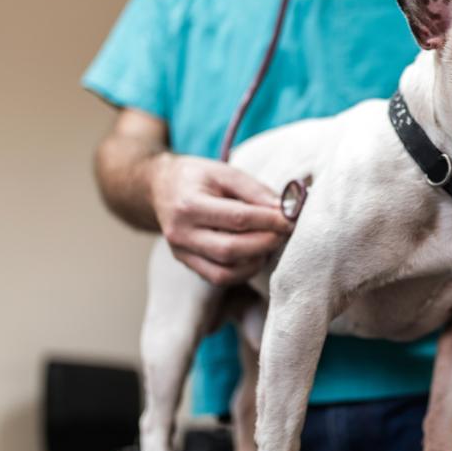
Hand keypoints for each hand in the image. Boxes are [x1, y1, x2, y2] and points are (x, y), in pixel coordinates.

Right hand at [150, 154, 292, 284]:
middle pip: (231, 250)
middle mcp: (181, 233)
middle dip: (266, 243)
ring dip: (257, 260)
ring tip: (271, 241)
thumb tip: (286, 210)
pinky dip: (244, 270)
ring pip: (226, 272)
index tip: (291, 218)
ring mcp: (182, 253)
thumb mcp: (225, 172)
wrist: (160, 188)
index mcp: (189, 205)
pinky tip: (256, 253)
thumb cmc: (196, 177)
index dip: (270, 221)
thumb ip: (255, 191)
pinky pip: (220, 278)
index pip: (238, 218)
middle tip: (285, 232)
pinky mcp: (188, 264)